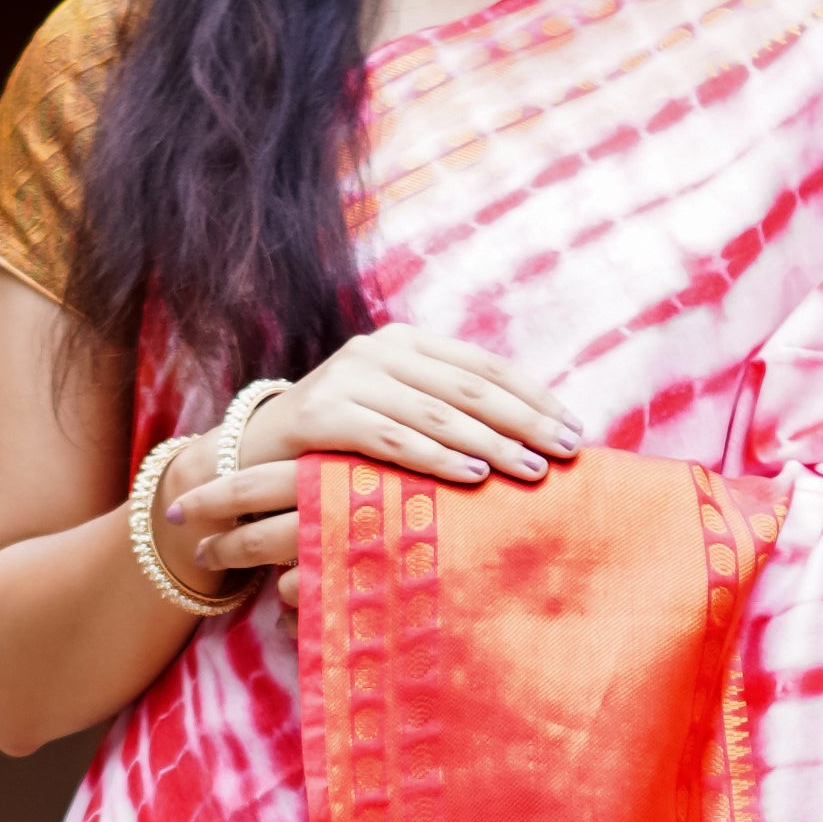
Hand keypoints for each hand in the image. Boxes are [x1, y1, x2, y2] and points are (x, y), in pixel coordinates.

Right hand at [161, 327, 581, 608]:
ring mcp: (348, 378)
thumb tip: (528, 442)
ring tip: (530, 470)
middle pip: (469, 387)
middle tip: (566, 453)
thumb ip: (447, 418)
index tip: (575, 430)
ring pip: (436, 413)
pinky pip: (392, 438)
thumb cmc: (337, 450)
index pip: (484, 367)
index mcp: (406, 345)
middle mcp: (378, 351)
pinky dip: (436, 458)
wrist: (247, 460)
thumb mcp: (395, 421)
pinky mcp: (321, 414)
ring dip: (491, 443)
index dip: (534, 397)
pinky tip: (473, 476)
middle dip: (524, 421)